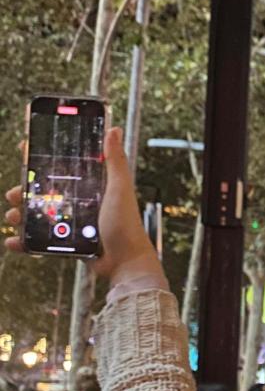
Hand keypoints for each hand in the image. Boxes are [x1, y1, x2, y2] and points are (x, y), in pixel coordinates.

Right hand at [5, 128, 162, 286]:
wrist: (124, 261)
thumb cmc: (126, 224)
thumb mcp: (119, 188)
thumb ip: (115, 160)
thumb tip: (114, 129)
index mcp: (92, 187)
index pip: (64, 168)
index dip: (44, 160)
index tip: (25, 150)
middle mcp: (80, 203)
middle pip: (45, 192)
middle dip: (25, 190)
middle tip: (14, 192)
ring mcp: (72, 223)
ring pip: (38, 215)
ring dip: (21, 214)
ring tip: (13, 215)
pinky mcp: (66, 243)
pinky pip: (39, 241)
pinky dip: (24, 241)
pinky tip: (14, 241)